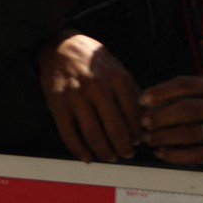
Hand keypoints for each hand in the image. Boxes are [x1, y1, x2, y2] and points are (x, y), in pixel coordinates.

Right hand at [39, 32, 141, 161]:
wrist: (59, 46)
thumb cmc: (92, 61)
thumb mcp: (117, 69)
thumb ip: (131, 94)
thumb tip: (144, 122)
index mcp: (116, 79)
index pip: (134, 116)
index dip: (138, 134)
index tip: (138, 141)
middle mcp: (97, 87)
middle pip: (116, 130)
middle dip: (125, 148)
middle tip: (127, 153)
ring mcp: (75, 96)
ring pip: (94, 136)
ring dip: (105, 152)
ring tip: (110, 156)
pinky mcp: (57, 103)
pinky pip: (69, 134)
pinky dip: (79, 150)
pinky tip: (87, 156)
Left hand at [140, 75, 202, 169]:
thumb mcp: (196, 95)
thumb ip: (173, 96)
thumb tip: (144, 105)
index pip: (185, 84)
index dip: (161, 91)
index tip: (142, 100)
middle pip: (188, 109)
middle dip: (161, 116)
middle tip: (144, 122)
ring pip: (191, 133)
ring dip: (164, 136)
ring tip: (148, 138)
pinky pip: (195, 155)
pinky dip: (174, 155)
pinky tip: (160, 152)